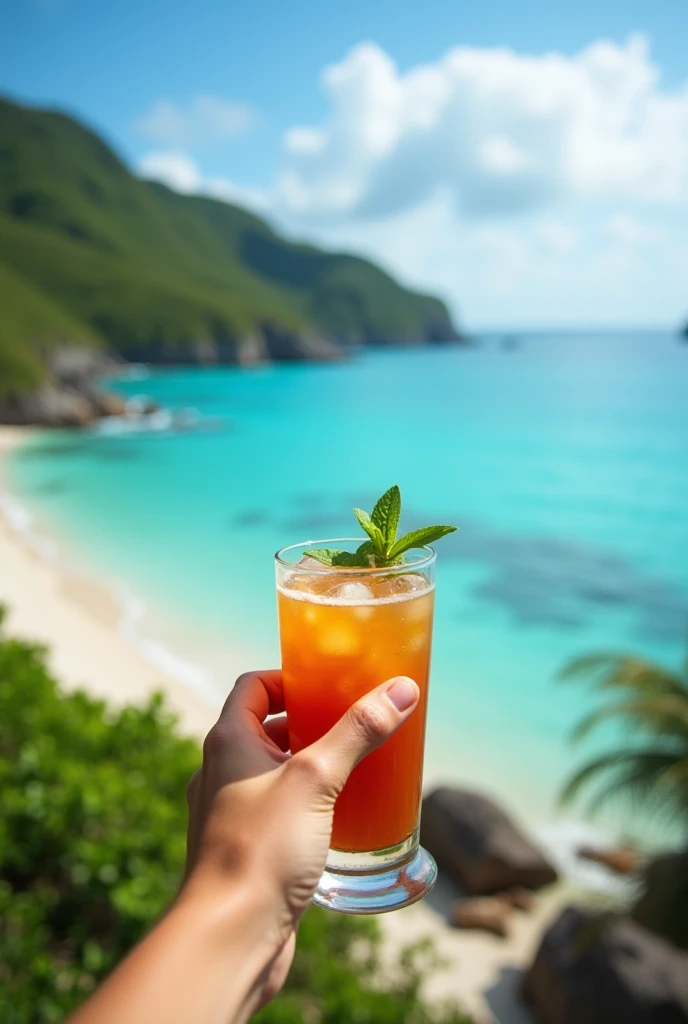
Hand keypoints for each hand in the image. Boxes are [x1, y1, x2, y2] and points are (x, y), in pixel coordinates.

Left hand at [184, 669, 419, 1010]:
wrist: (228, 938)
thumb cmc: (261, 849)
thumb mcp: (316, 778)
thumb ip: (358, 731)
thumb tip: (402, 689)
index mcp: (228, 741)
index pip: (254, 686)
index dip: (290, 678)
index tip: (331, 685)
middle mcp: (223, 772)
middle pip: (267, 727)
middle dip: (311, 722)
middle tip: (356, 722)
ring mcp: (232, 813)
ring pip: (275, 772)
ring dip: (312, 765)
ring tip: (358, 767)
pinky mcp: (247, 850)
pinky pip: (279, 811)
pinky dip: (307, 805)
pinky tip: (343, 819)